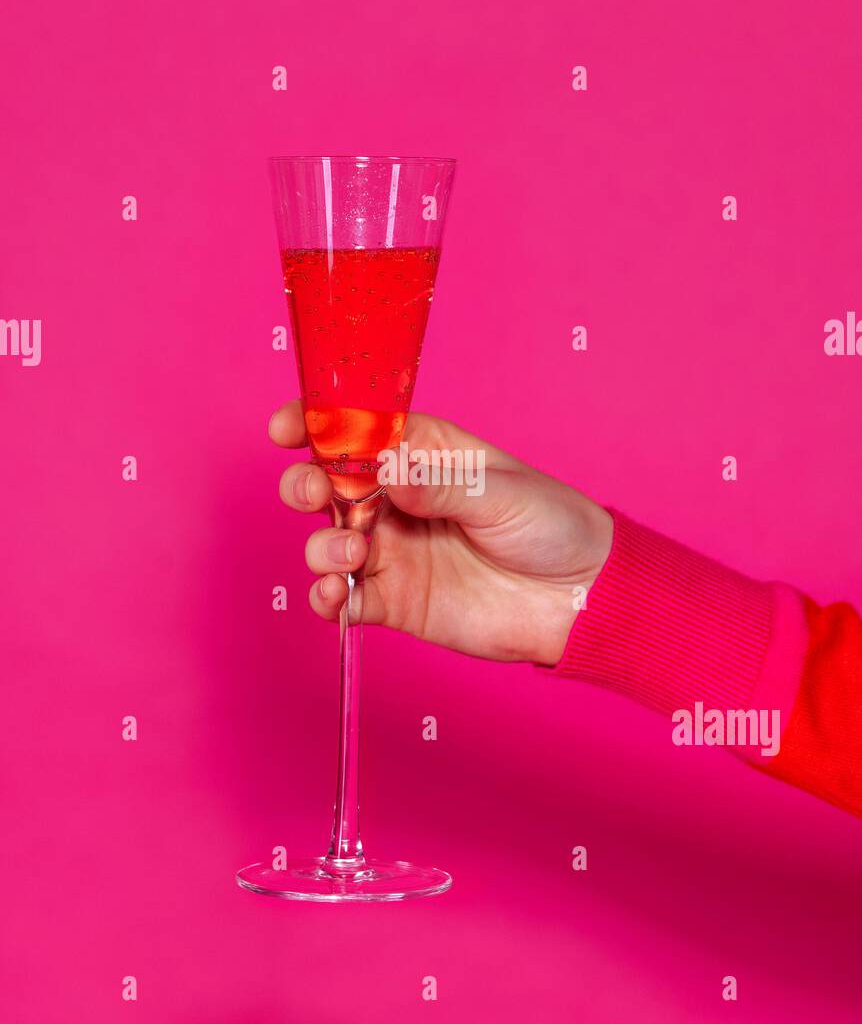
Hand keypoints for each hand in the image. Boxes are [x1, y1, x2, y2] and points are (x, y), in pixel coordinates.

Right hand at [270, 401, 613, 666]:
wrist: (583, 599)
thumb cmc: (553, 526)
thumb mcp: (502, 493)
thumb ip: (440, 485)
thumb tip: (385, 472)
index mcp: (425, 454)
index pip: (359, 429)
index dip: (317, 424)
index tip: (286, 428)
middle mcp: (399, 498)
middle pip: (329, 483)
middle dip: (307, 484)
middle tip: (316, 494)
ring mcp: (393, 550)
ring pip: (327, 540)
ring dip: (321, 545)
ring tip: (353, 554)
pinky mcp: (395, 599)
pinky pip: (343, 597)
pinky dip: (327, 597)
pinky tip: (336, 595)